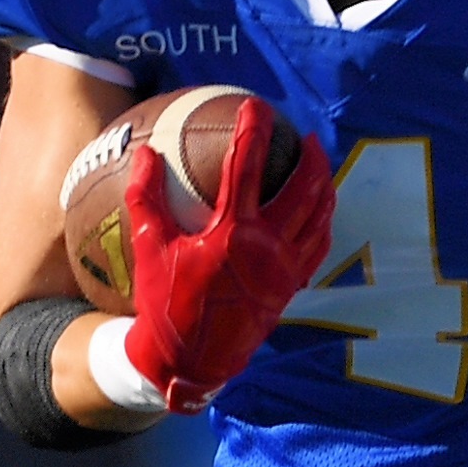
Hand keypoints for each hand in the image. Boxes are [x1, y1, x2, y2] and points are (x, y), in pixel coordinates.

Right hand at [122, 105, 336, 413]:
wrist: (191, 360)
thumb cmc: (164, 303)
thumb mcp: (149, 248)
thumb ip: (146, 197)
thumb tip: (143, 153)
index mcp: (231, 233)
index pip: (246, 168)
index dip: (253, 131)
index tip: (257, 106)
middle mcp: (266, 247)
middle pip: (303, 190)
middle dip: (310, 159)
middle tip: (308, 136)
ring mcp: (284, 269)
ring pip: (318, 219)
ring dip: (323, 188)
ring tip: (321, 167)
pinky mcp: (291, 287)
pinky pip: (317, 248)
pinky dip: (322, 224)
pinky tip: (319, 213)